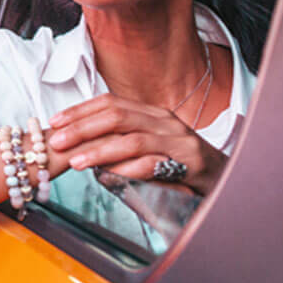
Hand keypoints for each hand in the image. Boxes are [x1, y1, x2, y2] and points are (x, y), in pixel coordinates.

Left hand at [45, 94, 227, 194]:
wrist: (228, 179)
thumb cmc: (181, 167)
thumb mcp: (149, 149)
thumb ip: (121, 145)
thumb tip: (82, 149)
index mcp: (152, 113)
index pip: (111, 103)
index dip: (80, 111)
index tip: (54, 122)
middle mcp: (165, 121)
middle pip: (117, 116)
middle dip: (82, 128)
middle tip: (57, 142)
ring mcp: (179, 141)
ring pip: (132, 139)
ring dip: (100, 150)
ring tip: (76, 162)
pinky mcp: (190, 163)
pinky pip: (154, 164)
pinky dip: (129, 170)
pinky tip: (109, 177)